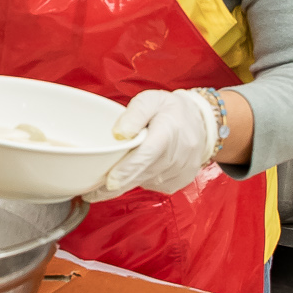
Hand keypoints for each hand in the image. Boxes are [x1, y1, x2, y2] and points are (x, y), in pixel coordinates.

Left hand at [100, 89, 221, 196]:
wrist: (201, 123)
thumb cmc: (171, 110)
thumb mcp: (151, 100)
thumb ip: (134, 114)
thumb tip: (118, 133)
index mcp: (168, 132)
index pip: (146, 155)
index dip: (126, 170)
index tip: (109, 182)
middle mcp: (177, 156)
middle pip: (142, 174)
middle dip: (116, 184)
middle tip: (91, 191)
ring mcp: (180, 172)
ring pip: (145, 182)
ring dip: (127, 181)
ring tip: (114, 171)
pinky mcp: (179, 182)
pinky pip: (152, 186)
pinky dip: (141, 179)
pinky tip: (140, 168)